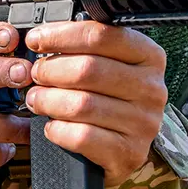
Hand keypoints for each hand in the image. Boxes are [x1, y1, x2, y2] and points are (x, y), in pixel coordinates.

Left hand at [23, 22, 167, 186]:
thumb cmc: (110, 99)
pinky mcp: (129, 153)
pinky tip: (52, 126)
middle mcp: (151, 88)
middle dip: (51, 69)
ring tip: (37, 99)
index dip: (61, 35)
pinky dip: (58, 130)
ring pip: (82, 104)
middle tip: (35, 74)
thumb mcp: (109, 65)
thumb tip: (43, 37)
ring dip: (48, 100)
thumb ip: (84, 48)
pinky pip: (82, 137)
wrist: (125, 147)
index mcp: (149, 57)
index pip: (101, 36)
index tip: (37, 39)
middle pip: (88, 69)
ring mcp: (143, 123)